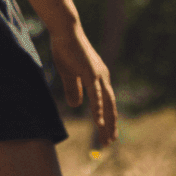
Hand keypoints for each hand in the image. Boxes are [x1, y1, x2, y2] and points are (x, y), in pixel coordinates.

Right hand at [50, 25, 118, 146]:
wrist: (65, 32)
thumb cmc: (67, 50)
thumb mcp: (69, 74)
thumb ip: (74, 90)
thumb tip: (77, 105)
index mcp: (98, 78)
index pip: (106, 103)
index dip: (107, 120)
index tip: (107, 135)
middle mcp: (103, 78)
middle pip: (110, 107)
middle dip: (110, 125)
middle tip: (109, 142)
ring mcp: (98, 75)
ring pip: (106, 104)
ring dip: (107, 122)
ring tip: (108, 138)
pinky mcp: (91, 73)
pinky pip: (96, 95)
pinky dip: (98, 109)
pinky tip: (99, 122)